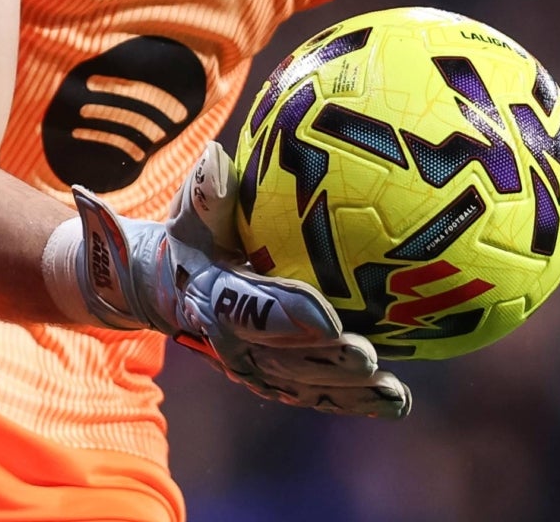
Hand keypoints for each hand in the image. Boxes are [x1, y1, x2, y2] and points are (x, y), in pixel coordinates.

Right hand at [60, 144, 410, 417]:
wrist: (163, 287)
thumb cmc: (188, 238)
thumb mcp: (189, 211)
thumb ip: (205, 191)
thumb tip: (216, 157)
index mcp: (211, 295)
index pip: (249, 308)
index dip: (286, 315)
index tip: (328, 317)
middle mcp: (231, 340)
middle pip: (281, 356)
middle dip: (324, 360)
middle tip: (367, 355)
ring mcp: (252, 364)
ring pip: (300, 383)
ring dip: (346, 390)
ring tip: (391, 391)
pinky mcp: (272, 377)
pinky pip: (312, 393)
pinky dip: (352, 401)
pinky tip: (395, 402)